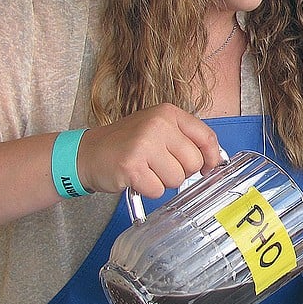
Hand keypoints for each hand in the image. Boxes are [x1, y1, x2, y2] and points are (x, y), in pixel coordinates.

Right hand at [75, 103, 223, 197]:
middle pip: (194, 162)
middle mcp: (158, 125)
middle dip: (181, 172)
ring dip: (163, 181)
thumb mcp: (157, 129)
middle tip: (161, 166)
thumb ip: (185, 139)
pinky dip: (148, 190)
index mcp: (168, 113)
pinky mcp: (132, 167)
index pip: (206, 137)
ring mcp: (144, 145)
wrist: (88, 153)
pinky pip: (158, 190)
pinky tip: (137, 178)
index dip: (211, 157)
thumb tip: (215, 160)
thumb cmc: (126, 143)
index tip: (208, 167)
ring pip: (177, 179)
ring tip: (146, 170)